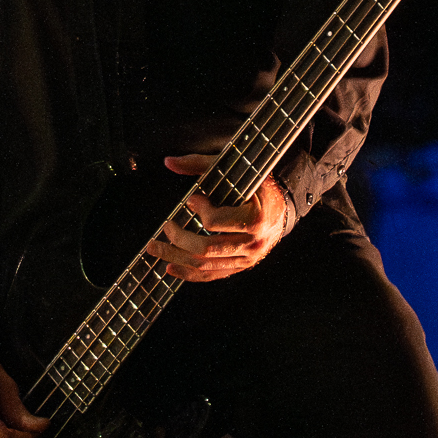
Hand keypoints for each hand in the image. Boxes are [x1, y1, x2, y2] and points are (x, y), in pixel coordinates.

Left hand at [145, 154, 293, 282]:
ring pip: (205, 266)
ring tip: (154, 248)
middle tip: (165, 227)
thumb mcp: (236, 170)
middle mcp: (252, 244)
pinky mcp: (240, 267)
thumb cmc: (258, 186)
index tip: (191, 199)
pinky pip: (212, 275)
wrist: (282, 208)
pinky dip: (188, 274)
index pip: (215, 221)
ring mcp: (247, 259)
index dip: (199, 209)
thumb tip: (169, 162)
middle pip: (206, 248)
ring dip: (175, 257)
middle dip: (178, 239)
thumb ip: (201, 164)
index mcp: (255, 219)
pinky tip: (170, 268)